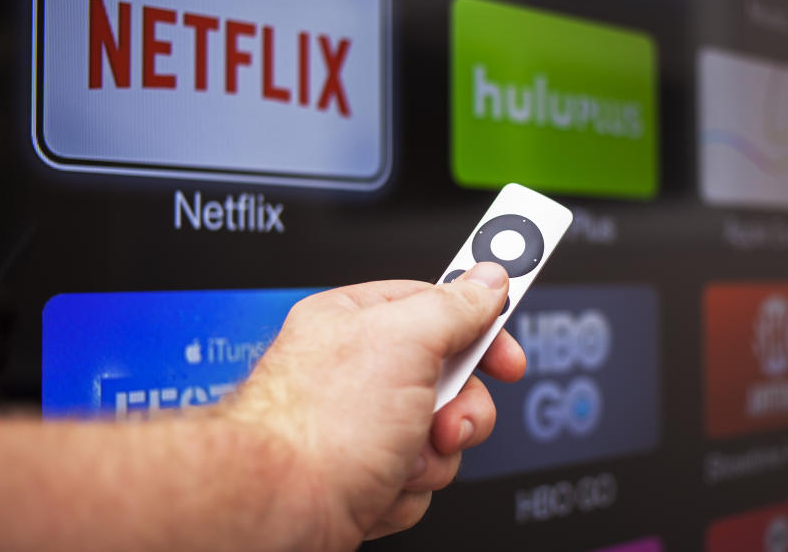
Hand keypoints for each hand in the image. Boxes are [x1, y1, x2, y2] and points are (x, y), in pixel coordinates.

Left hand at [227, 262, 524, 549]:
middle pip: (451, 376)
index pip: (438, 304)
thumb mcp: (406, 340)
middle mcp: (358, 370)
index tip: (508, 337)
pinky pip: (423, 473)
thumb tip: (489, 278)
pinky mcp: (367, 474)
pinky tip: (377, 484)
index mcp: (358, 321)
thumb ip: (455, 304)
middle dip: (458, 407)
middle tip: (444, 414)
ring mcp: (363, 425)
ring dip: (433, 452)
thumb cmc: (318, 423)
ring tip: (399, 455)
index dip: (480, 323)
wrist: (280, 508)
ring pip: (443, 432)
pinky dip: (409, 485)